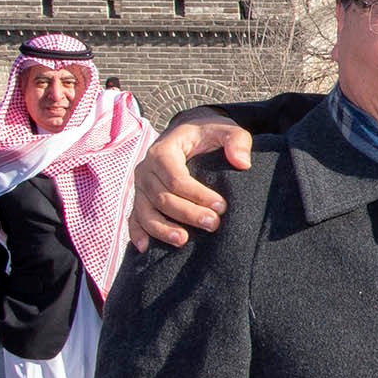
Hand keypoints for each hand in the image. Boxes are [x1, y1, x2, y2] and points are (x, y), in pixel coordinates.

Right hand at [129, 116, 251, 250]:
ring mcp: (140, 186)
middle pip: (162, 197)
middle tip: (214, 224)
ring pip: (145, 211)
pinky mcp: (141, 198)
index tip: (222, 206)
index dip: (198, 195)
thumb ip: (237, 141)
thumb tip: (243, 163)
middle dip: (187, 214)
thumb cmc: (208, 133)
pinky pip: (134, 217)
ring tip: (183, 240)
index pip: (176, 178)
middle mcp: (146, 169)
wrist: (189, 132)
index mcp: (163, 151)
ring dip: (162, 228)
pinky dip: (137, 232)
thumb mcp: (226, 129)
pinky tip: (144, 248)